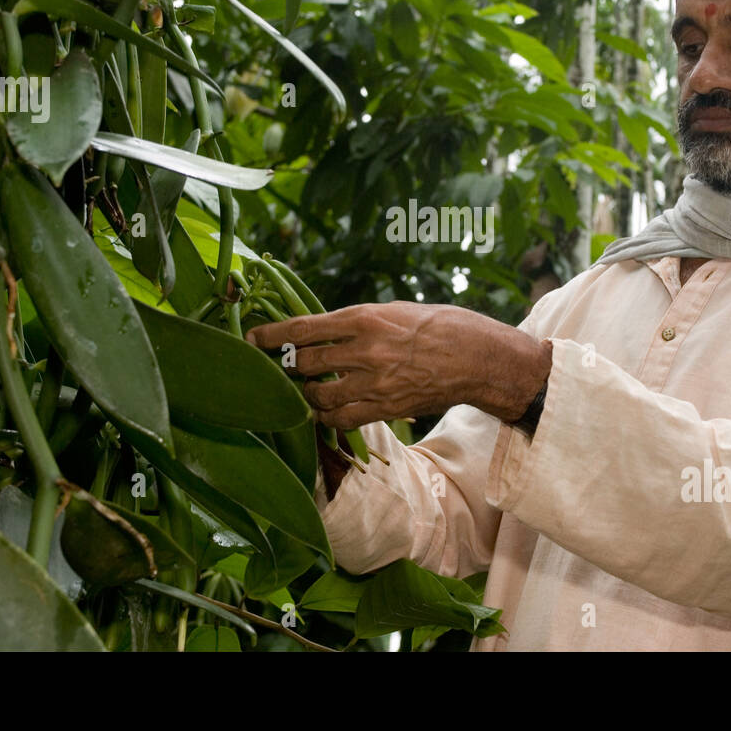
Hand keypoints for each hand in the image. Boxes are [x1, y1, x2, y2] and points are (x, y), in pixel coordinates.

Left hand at [244, 301, 551, 429]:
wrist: (479, 357)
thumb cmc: (441, 325)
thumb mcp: (394, 311)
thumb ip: (357, 323)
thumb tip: (324, 332)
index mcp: (365, 318)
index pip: (303, 328)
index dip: (272, 336)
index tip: (251, 338)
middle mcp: (365, 350)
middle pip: (305, 363)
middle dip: (284, 367)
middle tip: (273, 369)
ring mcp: (375, 382)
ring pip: (319, 397)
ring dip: (305, 395)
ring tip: (303, 391)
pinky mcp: (386, 408)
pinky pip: (343, 419)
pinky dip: (327, 418)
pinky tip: (324, 412)